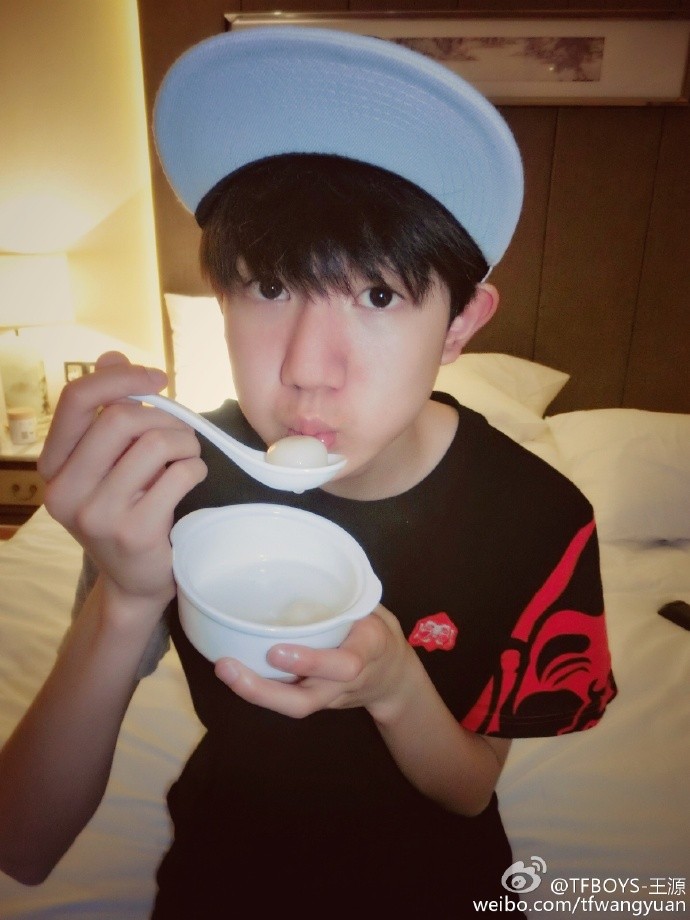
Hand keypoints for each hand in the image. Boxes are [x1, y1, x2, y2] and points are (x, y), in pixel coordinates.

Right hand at [39, 352, 206, 614]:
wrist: (137, 581)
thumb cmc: (128, 511)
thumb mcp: (107, 464)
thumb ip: (105, 412)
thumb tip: (108, 356)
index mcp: (53, 468)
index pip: (75, 400)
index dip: (120, 378)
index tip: (158, 379)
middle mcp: (65, 492)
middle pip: (121, 418)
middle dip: (164, 416)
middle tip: (180, 435)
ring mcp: (97, 515)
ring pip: (156, 443)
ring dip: (186, 443)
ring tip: (188, 458)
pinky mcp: (134, 533)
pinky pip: (180, 474)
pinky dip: (196, 469)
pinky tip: (192, 480)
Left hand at [214, 604, 419, 719]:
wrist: (393, 679)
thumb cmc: (376, 632)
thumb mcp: (371, 609)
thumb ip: (346, 594)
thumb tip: (310, 556)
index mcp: (367, 651)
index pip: (346, 664)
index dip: (311, 661)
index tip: (276, 650)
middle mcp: (344, 683)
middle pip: (305, 701)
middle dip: (264, 690)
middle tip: (228, 667)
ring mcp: (327, 698)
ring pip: (292, 706)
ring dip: (254, 692)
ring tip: (224, 668)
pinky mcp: (313, 701)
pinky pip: (286, 698)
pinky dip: (259, 686)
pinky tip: (233, 669)